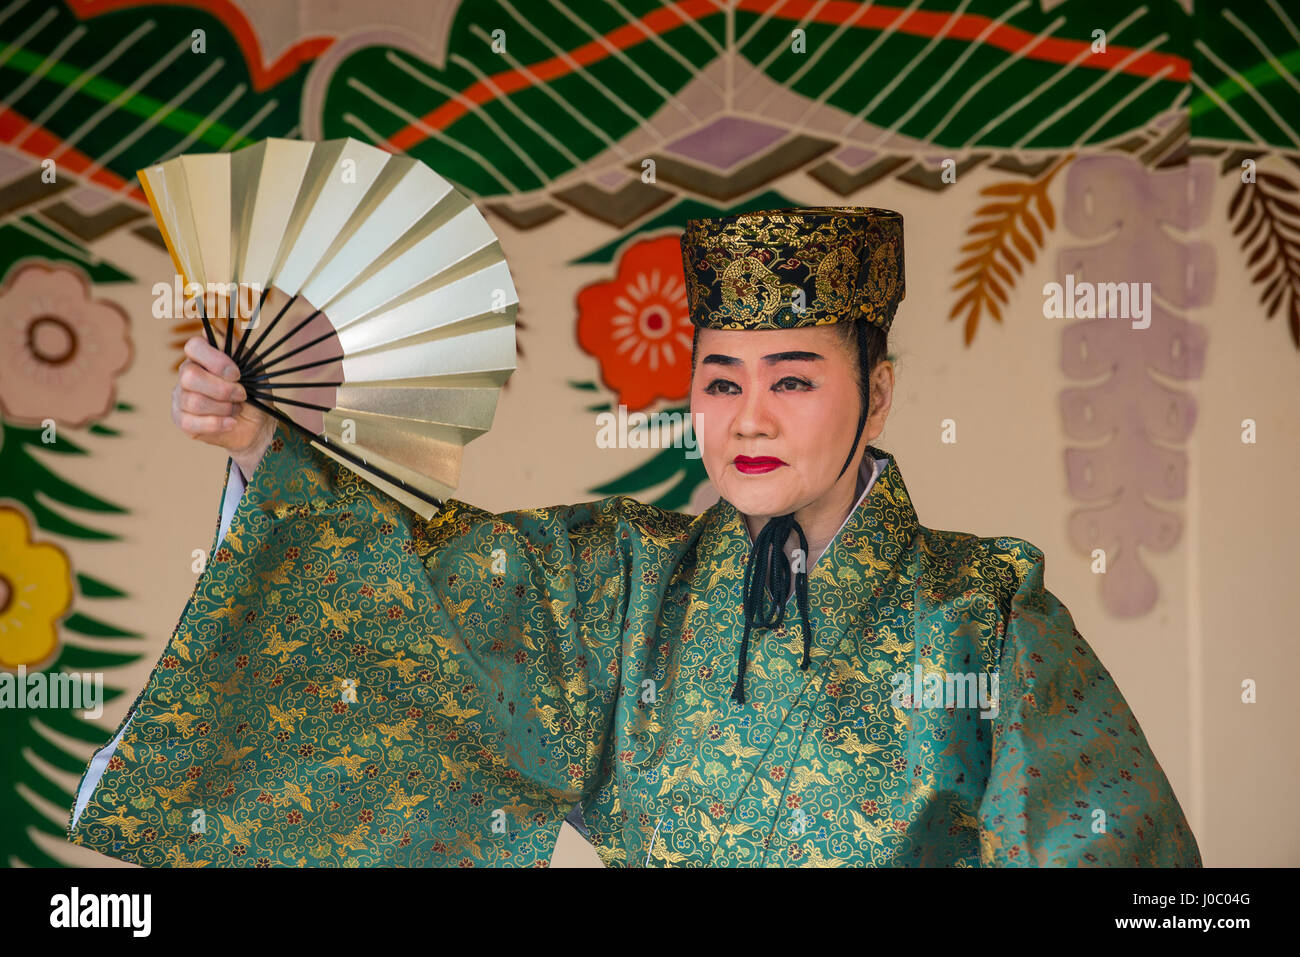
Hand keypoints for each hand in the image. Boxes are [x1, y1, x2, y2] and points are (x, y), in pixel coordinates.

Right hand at [171, 336, 274, 478]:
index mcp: (201, 357)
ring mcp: (181, 398)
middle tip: (241, 395)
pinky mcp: (182, 421)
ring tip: (235, 409)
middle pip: (189, 376)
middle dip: (222, 389)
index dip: (215, 360)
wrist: (258, 423)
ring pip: (193, 401)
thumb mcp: (252, 367)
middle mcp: (186, 374)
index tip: (236, 374)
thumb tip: (214, 330)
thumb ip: (235, 348)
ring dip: (223, 408)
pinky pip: (191, 422)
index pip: (193, 346)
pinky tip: (231, 423)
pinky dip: (217, 424)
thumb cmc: (253, 391)